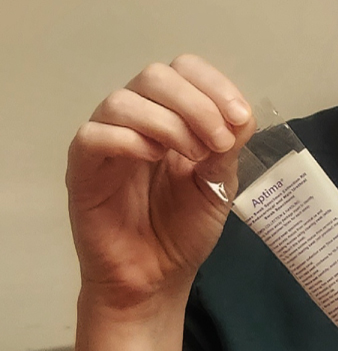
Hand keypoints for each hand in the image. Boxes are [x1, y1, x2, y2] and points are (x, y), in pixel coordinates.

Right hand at [67, 55, 255, 308]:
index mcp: (169, 117)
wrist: (155, 279)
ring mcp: (106, 142)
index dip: (213, 85)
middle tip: (217, 141)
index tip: (239, 118)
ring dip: (167, 122)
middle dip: (195, 103)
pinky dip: (128, 140)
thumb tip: (241, 113)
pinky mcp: (82, 168)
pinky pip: (93, 135)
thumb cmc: (183, 231)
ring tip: (192, 157)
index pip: (183, 71)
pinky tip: (154, 159)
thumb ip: (227, 147)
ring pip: (122, 101)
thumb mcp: (218, 184)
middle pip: (154, 76)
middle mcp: (135, 121)